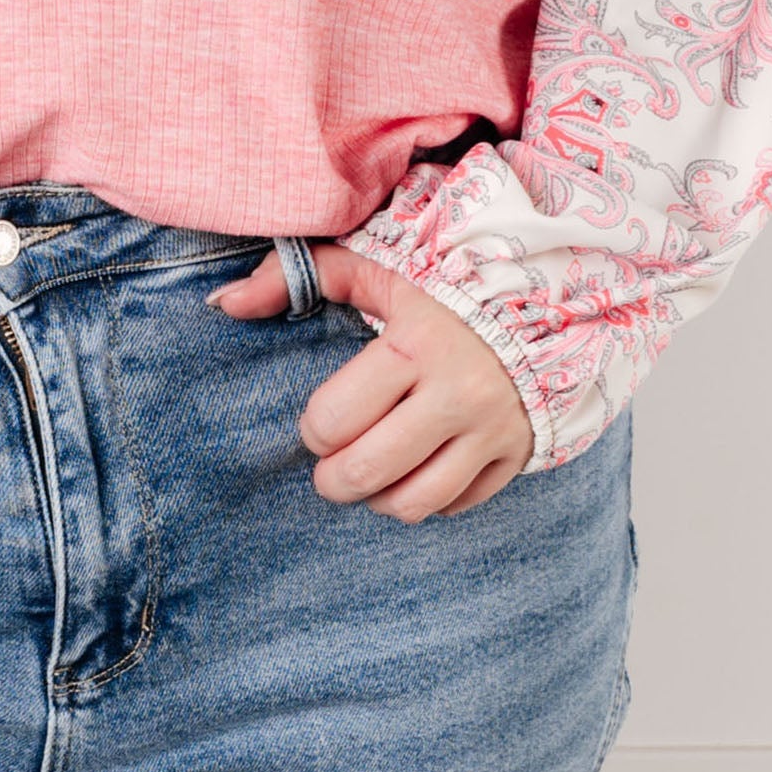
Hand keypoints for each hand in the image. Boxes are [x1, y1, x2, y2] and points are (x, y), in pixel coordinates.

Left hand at [211, 241, 534, 519]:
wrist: (548, 296)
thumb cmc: (442, 282)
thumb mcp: (373, 265)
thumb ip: (293, 276)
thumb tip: (222, 304)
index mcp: (416, 342)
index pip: (334, 418)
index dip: (315, 428)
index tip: (324, 418)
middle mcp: (458, 392)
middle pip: (367, 471)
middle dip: (333, 477)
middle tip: (332, 463)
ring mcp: (492, 429)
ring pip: (413, 503)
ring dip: (377, 499)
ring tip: (371, 474)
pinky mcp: (516, 455)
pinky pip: (456, 506)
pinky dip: (427, 500)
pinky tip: (417, 470)